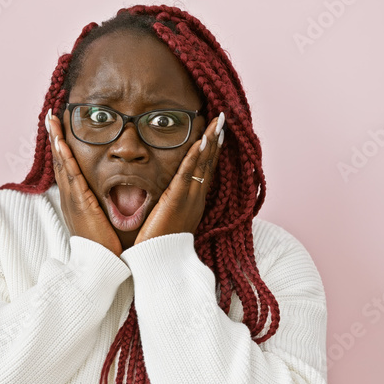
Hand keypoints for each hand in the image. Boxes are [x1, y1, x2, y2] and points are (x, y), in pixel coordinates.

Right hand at [46, 109, 122, 257]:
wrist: (100, 266)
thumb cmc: (105, 246)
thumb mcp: (103, 220)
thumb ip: (105, 205)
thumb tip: (117, 194)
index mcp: (75, 200)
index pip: (67, 167)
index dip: (63, 146)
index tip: (61, 128)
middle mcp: (70, 197)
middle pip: (59, 161)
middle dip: (55, 137)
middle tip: (51, 116)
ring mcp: (72, 199)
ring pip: (61, 164)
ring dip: (56, 140)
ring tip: (52, 120)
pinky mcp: (79, 203)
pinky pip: (71, 176)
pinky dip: (65, 158)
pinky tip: (62, 143)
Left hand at [134, 112, 224, 245]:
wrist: (161, 263)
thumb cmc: (160, 245)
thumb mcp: (169, 221)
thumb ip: (171, 206)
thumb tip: (168, 197)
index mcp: (194, 203)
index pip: (206, 172)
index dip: (212, 152)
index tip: (218, 133)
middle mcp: (196, 199)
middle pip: (209, 164)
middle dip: (216, 140)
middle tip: (223, 119)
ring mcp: (189, 199)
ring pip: (203, 165)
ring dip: (210, 142)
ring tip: (217, 123)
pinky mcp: (177, 200)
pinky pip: (188, 174)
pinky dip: (195, 157)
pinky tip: (201, 142)